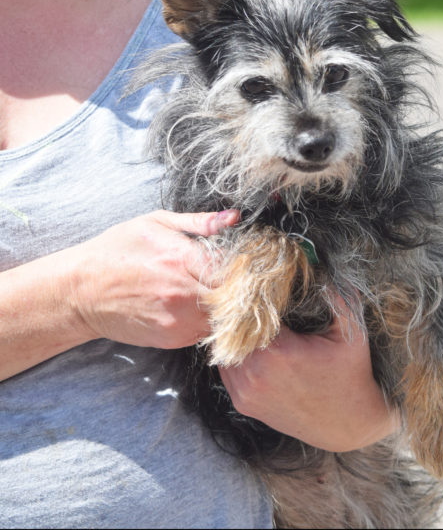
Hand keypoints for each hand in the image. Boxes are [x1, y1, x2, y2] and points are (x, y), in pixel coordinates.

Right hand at [69, 209, 238, 348]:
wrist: (81, 291)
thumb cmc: (117, 250)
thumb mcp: (155, 223)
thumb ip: (199, 222)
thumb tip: (233, 217)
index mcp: (181, 258)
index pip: (234, 268)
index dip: (245, 266)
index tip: (248, 263)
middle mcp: (182, 293)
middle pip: (234, 296)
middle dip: (240, 289)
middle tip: (240, 280)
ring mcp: (177, 320)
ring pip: (224, 318)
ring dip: (227, 307)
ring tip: (216, 292)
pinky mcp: (172, 339)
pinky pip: (205, 332)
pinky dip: (208, 321)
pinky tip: (198, 306)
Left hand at [219, 297, 399, 451]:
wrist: (349, 426)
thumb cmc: (352, 375)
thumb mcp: (353, 332)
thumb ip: (338, 295)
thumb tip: (319, 262)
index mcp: (278, 354)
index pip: (246, 312)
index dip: (252, 296)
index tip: (261, 285)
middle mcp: (254, 375)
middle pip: (229, 329)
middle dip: (240, 313)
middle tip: (253, 297)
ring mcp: (245, 392)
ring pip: (222, 348)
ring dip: (234, 334)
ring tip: (252, 321)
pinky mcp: (243, 404)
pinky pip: (226, 368)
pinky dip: (235, 354)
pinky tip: (253, 344)